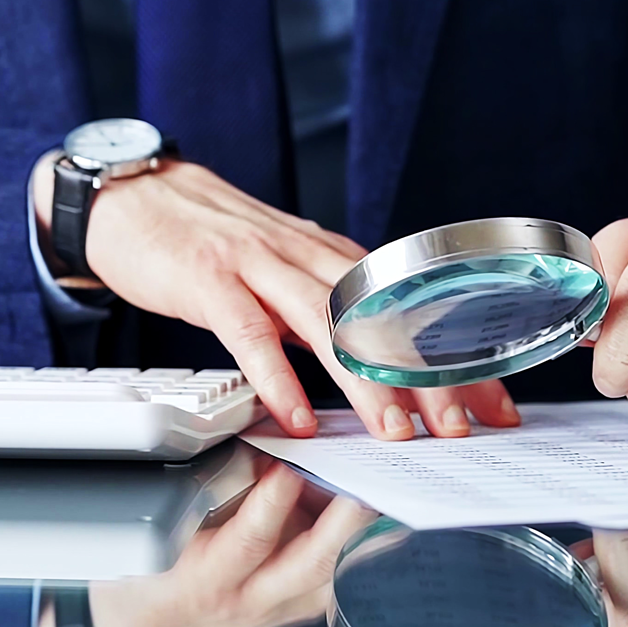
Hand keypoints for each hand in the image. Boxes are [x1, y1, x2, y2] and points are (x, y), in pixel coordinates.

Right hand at [34, 155, 518, 438]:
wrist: (136, 195)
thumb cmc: (210, 239)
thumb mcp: (281, 267)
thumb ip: (322, 303)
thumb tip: (367, 355)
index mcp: (326, 254)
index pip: (406, 307)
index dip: (452, 355)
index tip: (491, 401)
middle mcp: (302, 254)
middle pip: (378, 315)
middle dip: (425, 373)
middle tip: (460, 425)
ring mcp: (256, 264)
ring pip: (324, 323)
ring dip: (365, 379)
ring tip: (394, 431)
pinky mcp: (208, 279)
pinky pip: (248, 333)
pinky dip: (277, 378)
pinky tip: (297, 417)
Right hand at [36, 464, 376, 626]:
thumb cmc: (132, 578)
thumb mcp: (149, 535)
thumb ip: (200, 494)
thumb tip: (253, 446)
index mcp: (201, 582)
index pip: (247, 543)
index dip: (273, 503)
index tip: (292, 464)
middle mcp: (243, 605)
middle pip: (308, 568)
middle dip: (345, 523)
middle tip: (368, 480)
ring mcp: (269, 616)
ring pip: (328, 582)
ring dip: (363, 541)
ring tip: (389, 500)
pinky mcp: (283, 617)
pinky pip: (328, 589)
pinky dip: (354, 557)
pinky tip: (377, 531)